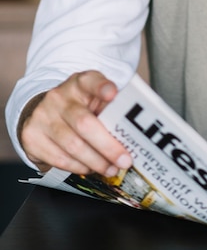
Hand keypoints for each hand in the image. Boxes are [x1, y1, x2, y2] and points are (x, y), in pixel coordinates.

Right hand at [18, 71, 132, 175]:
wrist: (44, 110)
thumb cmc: (80, 105)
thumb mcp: (95, 98)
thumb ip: (111, 107)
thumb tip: (133, 131)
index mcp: (80, 82)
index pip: (91, 81)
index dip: (102, 87)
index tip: (113, 94)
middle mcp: (59, 97)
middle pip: (84, 124)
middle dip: (108, 146)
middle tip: (124, 160)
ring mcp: (42, 116)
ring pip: (72, 146)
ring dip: (95, 162)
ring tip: (110, 168)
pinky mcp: (31, 136)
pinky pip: (59, 158)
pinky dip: (78, 167)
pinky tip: (90, 168)